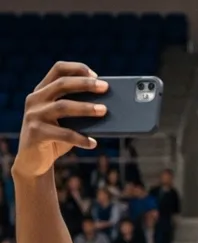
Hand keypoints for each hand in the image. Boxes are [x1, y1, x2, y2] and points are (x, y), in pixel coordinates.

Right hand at [13, 62, 108, 179]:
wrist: (33, 162)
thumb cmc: (56, 139)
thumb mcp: (67, 123)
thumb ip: (79, 113)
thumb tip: (107, 109)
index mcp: (42, 91)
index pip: (58, 70)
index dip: (77, 69)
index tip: (96, 75)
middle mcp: (35, 99)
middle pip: (61, 84)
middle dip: (85, 84)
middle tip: (105, 87)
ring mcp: (34, 115)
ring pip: (63, 106)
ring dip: (85, 108)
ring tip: (104, 111)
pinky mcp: (36, 133)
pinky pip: (63, 134)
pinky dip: (81, 138)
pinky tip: (93, 143)